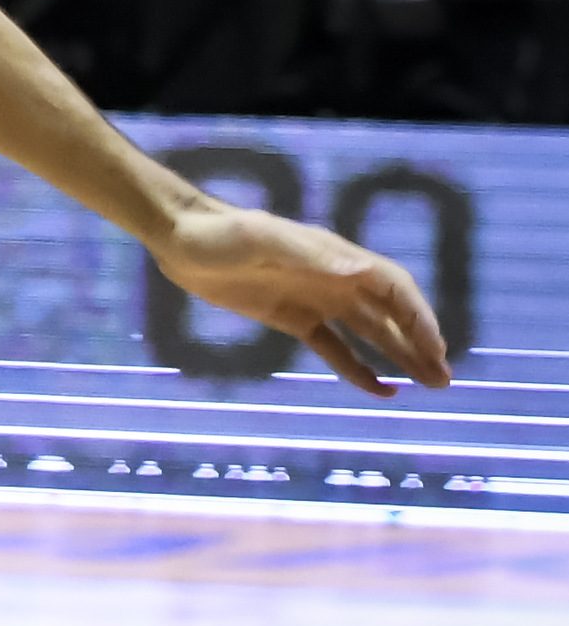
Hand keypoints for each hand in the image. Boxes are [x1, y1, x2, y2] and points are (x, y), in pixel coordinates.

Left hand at [153, 201, 449, 395]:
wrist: (182, 240)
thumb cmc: (224, 234)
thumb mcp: (264, 240)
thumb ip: (312, 255)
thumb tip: (361, 271)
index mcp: (338, 259)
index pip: (394, 290)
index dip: (418, 319)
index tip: (436, 350)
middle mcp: (336, 280)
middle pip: (391, 316)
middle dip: (419, 345)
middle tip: (444, 380)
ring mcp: (316, 300)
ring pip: (371, 334)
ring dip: (400, 357)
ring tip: (429, 385)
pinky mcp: (293, 319)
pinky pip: (335, 348)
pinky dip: (358, 369)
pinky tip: (380, 390)